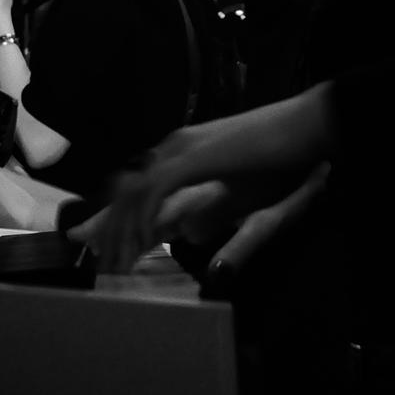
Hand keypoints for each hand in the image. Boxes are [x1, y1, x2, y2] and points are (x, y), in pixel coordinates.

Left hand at [70, 86, 334, 270]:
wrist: (307, 132)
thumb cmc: (287, 165)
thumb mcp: (249, 205)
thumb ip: (221, 224)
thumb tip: (196, 240)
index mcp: (189, 159)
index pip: (140, 187)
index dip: (112, 212)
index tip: (86, 236)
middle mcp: (179, 151)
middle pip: (128, 189)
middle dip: (104, 222)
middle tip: (88, 253)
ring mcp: (184, 151)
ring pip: (135, 192)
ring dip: (121, 228)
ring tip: (113, 262)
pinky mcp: (194, 158)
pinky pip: (155, 191)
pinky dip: (142, 217)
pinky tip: (138, 241)